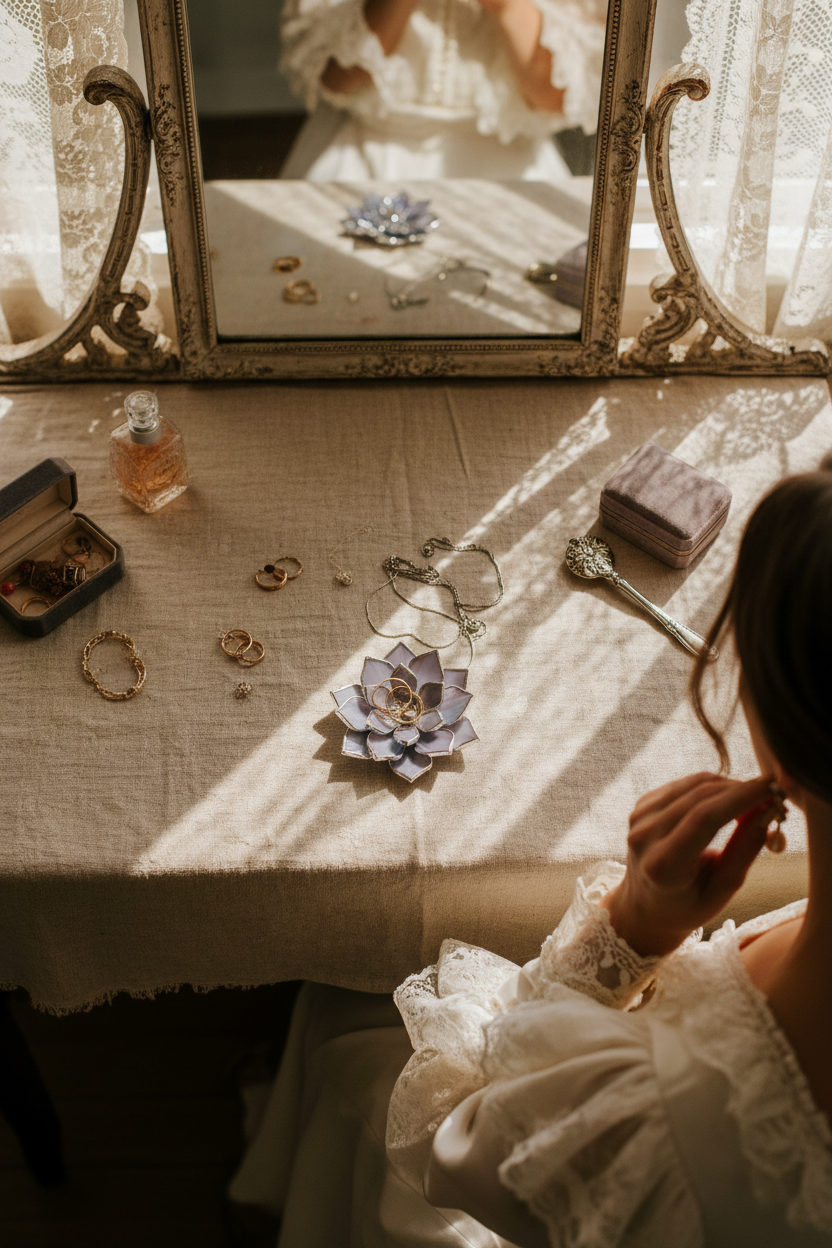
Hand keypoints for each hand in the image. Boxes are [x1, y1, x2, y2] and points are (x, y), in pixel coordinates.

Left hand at [602, 773, 776, 956]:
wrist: (645, 906)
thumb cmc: (688, 906)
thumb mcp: (721, 892)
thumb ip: (743, 852)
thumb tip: (768, 813)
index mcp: (662, 866)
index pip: (704, 818)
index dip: (741, 798)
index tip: (773, 789)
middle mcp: (645, 837)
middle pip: (700, 797)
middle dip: (742, 790)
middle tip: (774, 796)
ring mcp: (640, 818)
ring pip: (694, 784)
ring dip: (731, 787)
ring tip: (757, 803)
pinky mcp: (642, 806)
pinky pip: (686, 785)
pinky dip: (714, 788)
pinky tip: (731, 803)